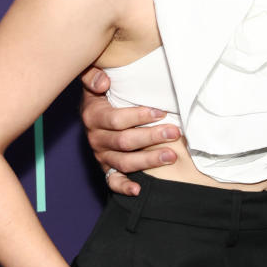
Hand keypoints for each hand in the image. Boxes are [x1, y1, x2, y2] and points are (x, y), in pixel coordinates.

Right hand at [80, 68, 181, 195]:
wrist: (92, 113)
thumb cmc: (101, 94)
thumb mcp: (94, 80)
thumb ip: (93, 76)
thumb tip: (103, 81)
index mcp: (93, 116)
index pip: (117, 119)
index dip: (139, 116)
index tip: (160, 112)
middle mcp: (95, 138)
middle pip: (125, 141)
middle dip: (151, 137)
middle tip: (174, 132)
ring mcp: (101, 155)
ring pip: (125, 162)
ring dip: (149, 160)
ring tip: (171, 156)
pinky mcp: (106, 168)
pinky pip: (113, 182)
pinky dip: (125, 187)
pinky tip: (140, 190)